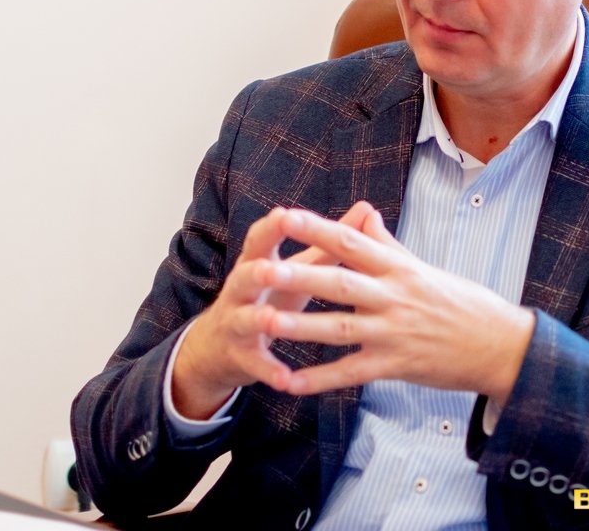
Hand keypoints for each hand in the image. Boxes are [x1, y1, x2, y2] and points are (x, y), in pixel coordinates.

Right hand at [172, 202, 378, 418]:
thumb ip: (329, 241)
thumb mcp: (296, 267)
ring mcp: (236, 322)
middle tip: (271, 268)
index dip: (271, 228)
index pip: (260, 240)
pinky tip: (285, 379)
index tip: (284, 214)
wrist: (221, 345)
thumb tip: (367, 208)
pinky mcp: (239, 355)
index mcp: (257, 262)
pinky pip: (254, 362)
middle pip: (245, 275)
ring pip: (244, 319)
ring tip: (272, 321)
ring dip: (258, 319)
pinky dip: (268, 370)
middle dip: (257, 272)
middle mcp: (241, 289)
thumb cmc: (271, 295)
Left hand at [260, 207, 535, 405]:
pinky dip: (319, 379)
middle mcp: (394, 297)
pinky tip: (288, 382)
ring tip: (263, 324)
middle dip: (298, 277)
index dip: (317, 229)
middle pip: (339, 284)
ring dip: (300, 328)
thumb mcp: (424, 267)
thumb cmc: (462, 303)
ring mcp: (394, 333)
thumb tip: (364, 211)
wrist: (501, 345)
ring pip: (340, 329)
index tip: (285, 216)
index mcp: (399, 268)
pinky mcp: (396, 366)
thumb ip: (386, 243)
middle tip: (260, 270)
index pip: (352, 243)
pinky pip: (351, 373)